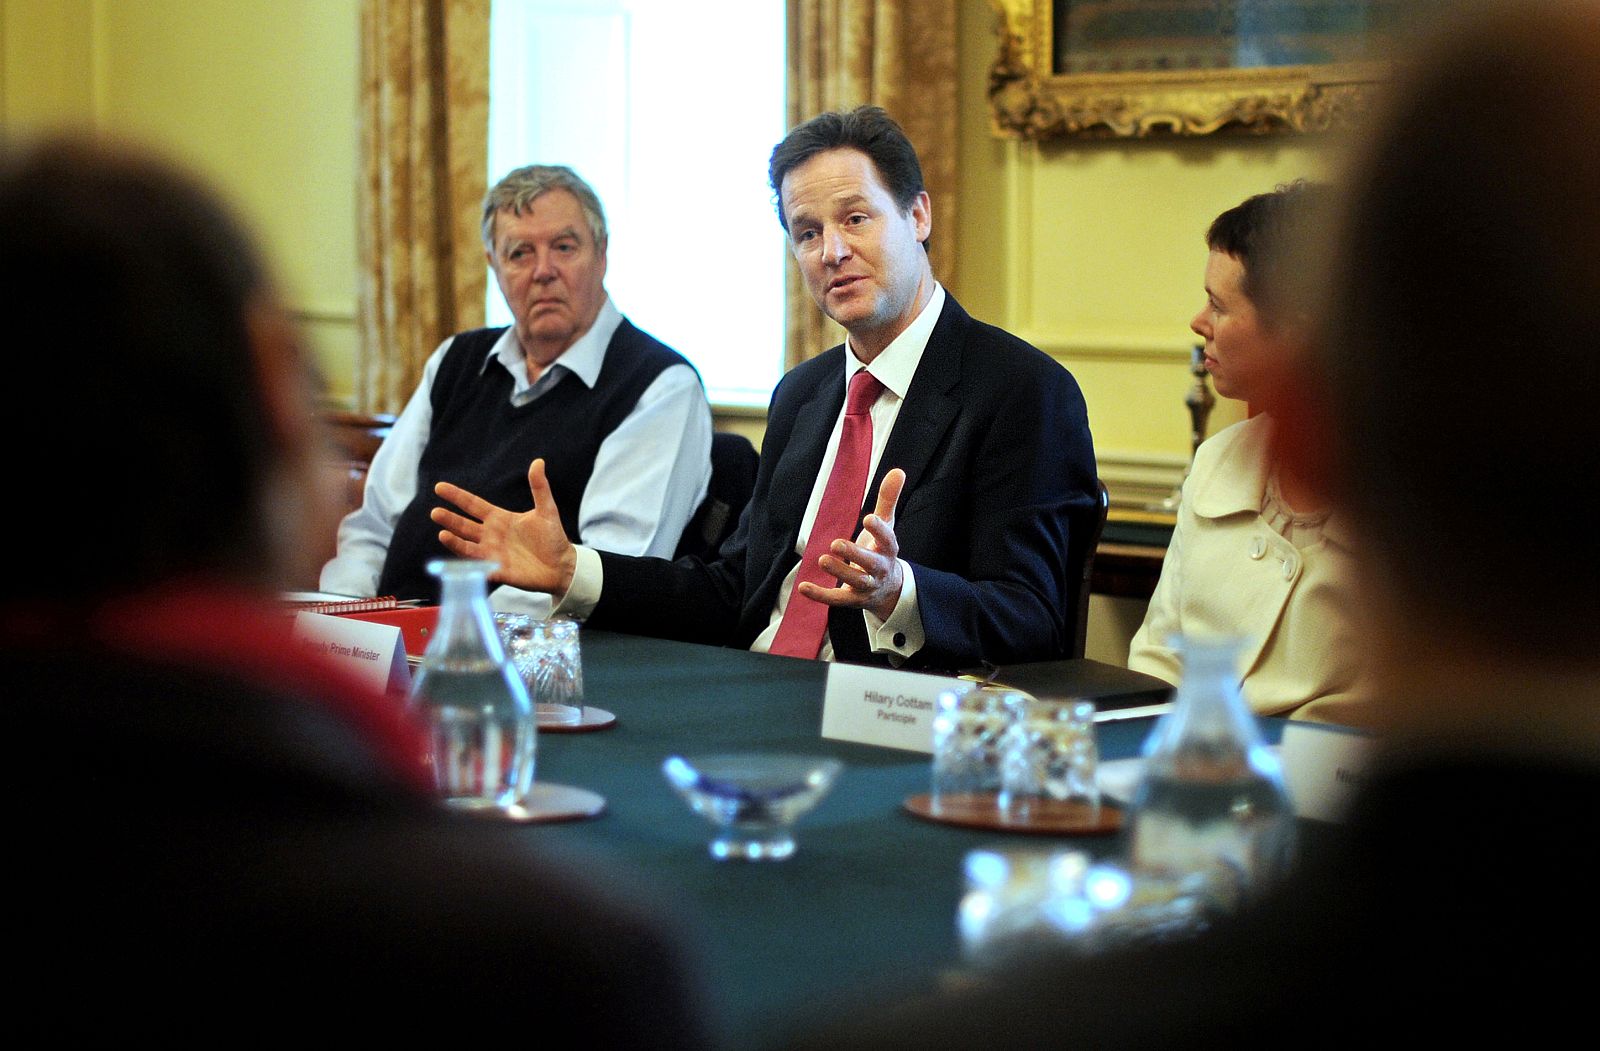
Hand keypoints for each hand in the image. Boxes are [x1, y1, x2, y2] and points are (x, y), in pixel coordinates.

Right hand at [430, 458, 577, 594]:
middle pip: (464, 525)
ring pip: (467, 546)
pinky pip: (479, 567)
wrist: (562, 566)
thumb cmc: (553, 538)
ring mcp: (492, 553)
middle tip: (435, 512)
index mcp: (499, 518)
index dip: (457, 496)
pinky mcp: (497, 571)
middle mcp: (491, 535)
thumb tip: (538, 462)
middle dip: (450, 519)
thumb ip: (539, 488)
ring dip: (454, 541)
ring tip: (443, 534)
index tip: (439, 488)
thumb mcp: (546, 510)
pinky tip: (462, 563)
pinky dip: (469, 565)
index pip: (473, 505)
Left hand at [798, 468, 905, 620]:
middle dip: (855, 554)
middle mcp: (879, 570)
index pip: (888, 541)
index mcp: (888, 550)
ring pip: (854, 581)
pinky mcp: (852, 599)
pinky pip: (836, 599)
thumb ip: (888, 500)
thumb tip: (898, 470)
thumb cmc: (882, 551)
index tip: (869, 518)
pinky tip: (803, 587)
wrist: (888, 590)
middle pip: (870, 564)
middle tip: (836, 543)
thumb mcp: (887, 526)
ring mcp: (866, 586)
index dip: (880, 531)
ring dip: (839, 571)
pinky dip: (820, 595)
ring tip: (822, 559)